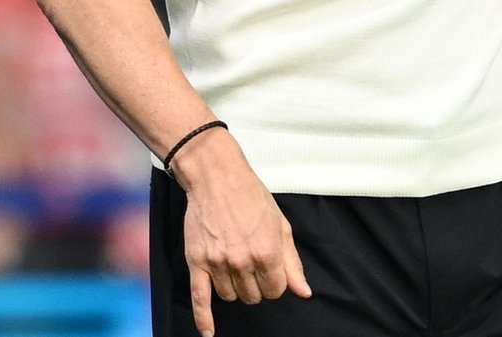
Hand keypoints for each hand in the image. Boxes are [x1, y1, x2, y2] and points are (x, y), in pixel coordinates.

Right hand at [172, 132, 310, 336]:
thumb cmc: (252, 198)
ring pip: (231, 297)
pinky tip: (208, 334)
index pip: (275, 291)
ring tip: (235, 266)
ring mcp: (218, 263)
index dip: (275, 283)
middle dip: (256, 286)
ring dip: (236, 288)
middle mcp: (243, 261)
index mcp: (267, 252)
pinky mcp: (197, 263)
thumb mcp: (281, 226)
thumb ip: (292, 263)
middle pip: (253, 296)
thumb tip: (303, 292)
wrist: (217, 179)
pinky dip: (204, 319)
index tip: (270, 272)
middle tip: (252, 264)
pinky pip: (200, 299)